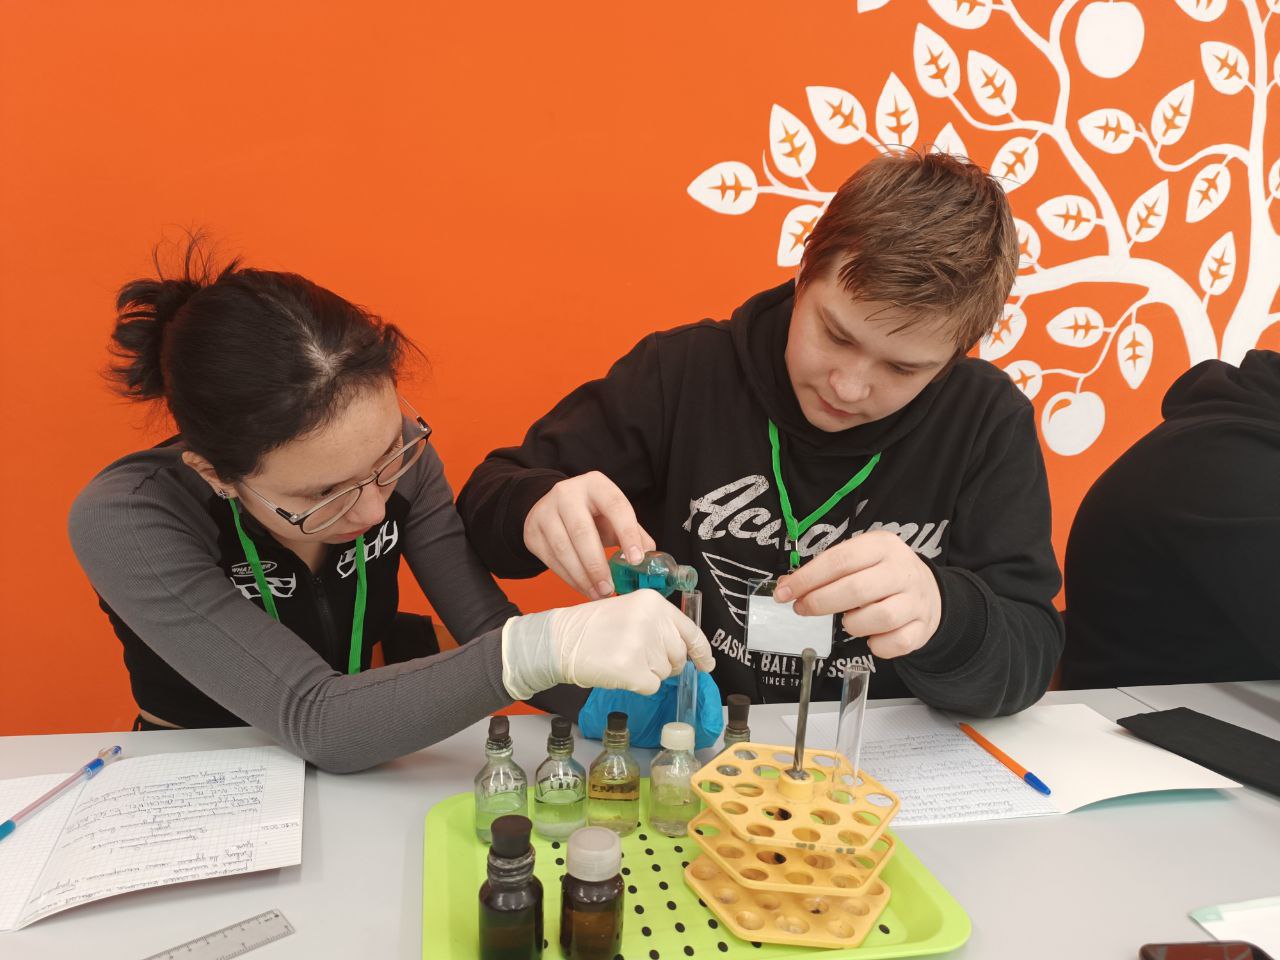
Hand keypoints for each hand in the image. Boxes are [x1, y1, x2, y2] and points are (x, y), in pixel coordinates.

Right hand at [500, 591, 715, 699]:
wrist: (560, 640)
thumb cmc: (592, 628)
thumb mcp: (631, 612)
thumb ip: (660, 626)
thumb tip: (688, 654)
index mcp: (654, 602)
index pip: (690, 631)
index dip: (701, 651)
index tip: (707, 664)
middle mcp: (653, 620)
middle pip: (679, 656)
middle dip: (665, 663)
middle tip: (638, 655)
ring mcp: (643, 645)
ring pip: (665, 673)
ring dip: (648, 672)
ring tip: (622, 657)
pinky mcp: (633, 669)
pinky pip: (651, 686)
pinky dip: (638, 684)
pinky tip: (619, 670)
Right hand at [524, 471, 655, 598]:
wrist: (552, 506)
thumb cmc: (590, 512)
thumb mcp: (613, 515)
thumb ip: (633, 532)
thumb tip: (650, 555)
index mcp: (595, 484)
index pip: (615, 506)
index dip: (628, 533)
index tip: (636, 559)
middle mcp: (566, 494)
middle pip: (582, 531)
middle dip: (597, 564)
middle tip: (610, 588)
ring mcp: (545, 512)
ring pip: (563, 548)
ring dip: (582, 576)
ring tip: (599, 593)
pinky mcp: (532, 532)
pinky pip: (551, 560)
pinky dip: (569, 578)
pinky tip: (584, 588)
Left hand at [774, 531, 941, 658]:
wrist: (928, 590)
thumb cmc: (882, 574)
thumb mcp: (857, 560)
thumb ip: (824, 571)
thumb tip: (787, 585)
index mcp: (882, 546)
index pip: (839, 560)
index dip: (807, 579)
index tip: (784, 593)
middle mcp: (902, 570)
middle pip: (855, 589)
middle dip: (820, 603)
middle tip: (802, 608)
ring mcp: (916, 600)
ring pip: (879, 618)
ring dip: (853, 624)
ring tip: (849, 620)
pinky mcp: (923, 627)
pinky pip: (896, 643)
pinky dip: (877, 645)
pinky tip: (871, 635)